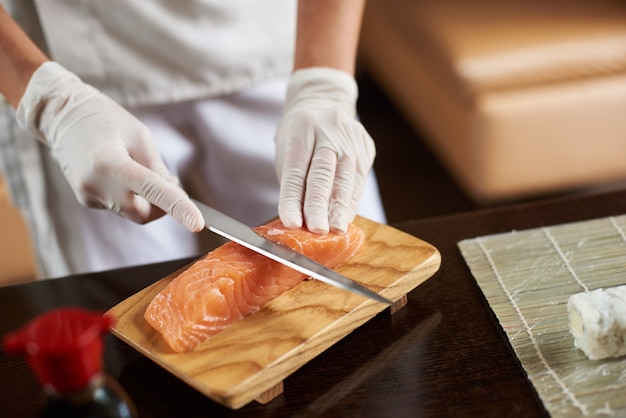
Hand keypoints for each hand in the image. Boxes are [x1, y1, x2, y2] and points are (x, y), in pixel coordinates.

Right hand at [15, 62, 203, 231]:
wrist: (61, 115)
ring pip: (131, 212)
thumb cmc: (104, 119)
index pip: (152, 191)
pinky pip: (118, 206)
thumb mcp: (139, 135)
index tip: (198, 223)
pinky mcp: (86, 200)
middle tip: (168, 181)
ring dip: (144, 198)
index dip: (177, 208)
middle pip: (142, 214)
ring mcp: (88, 195)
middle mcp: (96, 185)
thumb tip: (174, 196)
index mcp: (110, 162)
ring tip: (135, 166)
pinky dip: (128, 195)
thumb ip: (157, 168)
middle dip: (162, 206)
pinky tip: (118, 171)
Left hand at [275, 67, 375, 233]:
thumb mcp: (287, 149)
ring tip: (337, 229)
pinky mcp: (366, 146)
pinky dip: (351, 201)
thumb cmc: (299, 135)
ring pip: (346, 178)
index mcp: (301, 130)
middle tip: (318, 231)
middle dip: (320, 206)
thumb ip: (293, 182)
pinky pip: (358, 179)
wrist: (324, 100)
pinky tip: (346, 217)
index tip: (292, 223)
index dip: (293, 199)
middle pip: (323, 175)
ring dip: (341, 208)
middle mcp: (328, 131)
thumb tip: (298, 222)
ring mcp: (351, 138)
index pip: (296, 171)